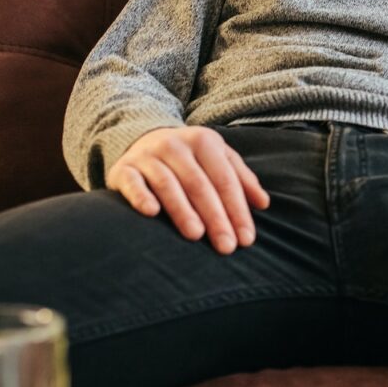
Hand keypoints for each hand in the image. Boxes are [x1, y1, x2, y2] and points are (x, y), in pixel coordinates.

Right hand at [106, 126, 269, 254]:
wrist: (142, 141)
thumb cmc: (190, 159)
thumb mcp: (218, 159)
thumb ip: (241, 179)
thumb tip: (264, 203)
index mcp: (204, 141)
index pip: (225, 180)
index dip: (237, 210)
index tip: (246, 239)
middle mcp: (175, 145)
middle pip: (199, 184)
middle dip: (215, 217)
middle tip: (226, 246)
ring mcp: (148, 156)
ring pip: (168, 184)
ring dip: (182, 210)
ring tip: (196, 235)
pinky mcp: (124, 169)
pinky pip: (132, 183)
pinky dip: (141, 196)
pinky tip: (152, 212)